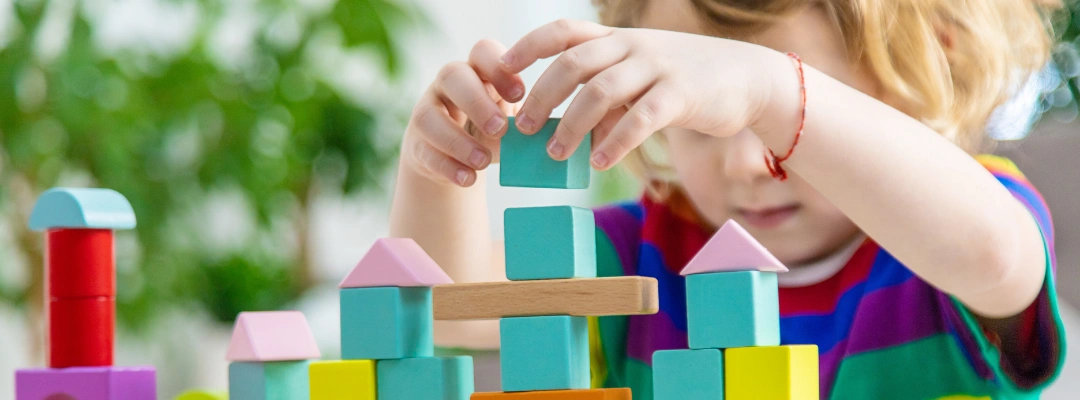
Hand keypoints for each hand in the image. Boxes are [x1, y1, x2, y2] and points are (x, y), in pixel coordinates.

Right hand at [403, 39, 524, 186]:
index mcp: (478, 71)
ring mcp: (427, 110)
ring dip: (458, 141)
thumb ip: (523, 123)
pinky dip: (448, 167)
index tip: (520, 95)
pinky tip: (468, 178)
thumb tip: (541, 135)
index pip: (483, 51)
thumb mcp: (510, 122)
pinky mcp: (416, 142)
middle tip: (500, 129)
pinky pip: (425, 150)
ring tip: (483, 162)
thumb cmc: (490, 131)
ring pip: (429, 116)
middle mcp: (448, 84)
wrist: (455, 159)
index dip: (499, 68)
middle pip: (452, 75)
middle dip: (476, 102)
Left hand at [501, 19, 777, 169]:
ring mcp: (657, 67)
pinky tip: (600, 162)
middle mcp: (633, 46)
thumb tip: (574, 137)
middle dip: (542, 96)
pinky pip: (640, 118)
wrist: (750, 78)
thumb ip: (608, 100)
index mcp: (618, 39)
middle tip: (523, 128)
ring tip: (556, 154)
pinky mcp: (681, 94)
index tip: (503, 69)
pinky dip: (616, 141)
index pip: (563, 32)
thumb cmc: (688, 82)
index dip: (529, 47)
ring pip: (601, 91)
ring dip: (572, 125)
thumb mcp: (642, 80)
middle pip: (573, 64)